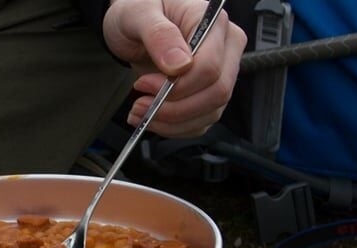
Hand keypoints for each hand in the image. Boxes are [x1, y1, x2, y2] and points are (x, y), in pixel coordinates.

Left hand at [103, 0, 246, 137]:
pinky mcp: (208, 93)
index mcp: (213, 23)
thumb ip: (158, 34)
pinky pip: (201, 121)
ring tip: (140, 112)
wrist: (131, 24)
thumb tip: (180, 64)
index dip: (179, 85)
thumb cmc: (137, 10)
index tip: (144, 85)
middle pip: (217, 92)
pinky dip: (174, 127)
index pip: (210, 66)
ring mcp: (220, 73)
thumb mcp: (138, 14)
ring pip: (210, 112)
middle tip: (141, 105)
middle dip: (175, 108)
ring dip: (172, 122)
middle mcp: (225, 48)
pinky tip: (150, 118)